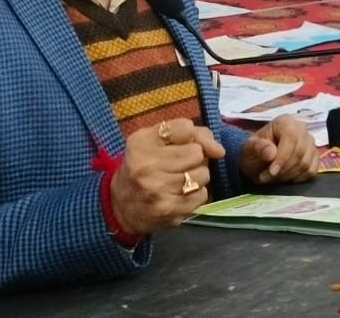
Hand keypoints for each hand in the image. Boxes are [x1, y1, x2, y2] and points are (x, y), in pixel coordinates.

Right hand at [110, 119, 226, 233]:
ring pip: (203, 174)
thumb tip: (219, 151)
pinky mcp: (170, 211)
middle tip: (179, 165)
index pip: (186, 128)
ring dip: (196, 177)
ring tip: (179, 180)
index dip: (188, 137)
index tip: (176, 145)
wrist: (120, 206)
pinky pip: (202, 195)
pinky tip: (180, 195)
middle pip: (197, 153)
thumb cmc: (142, 167)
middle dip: (194, 158)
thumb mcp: (154, 140)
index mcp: (141, 143)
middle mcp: (147, 166)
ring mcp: (158, 191)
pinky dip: (195, 194)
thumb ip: (190, 134)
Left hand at [240, 115, 319, 184]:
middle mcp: (301, 128)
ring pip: (306, 163)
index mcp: (285, 121)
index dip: (283, 157)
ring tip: (274, 178)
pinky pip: (312, 171)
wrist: (258, 160)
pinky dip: (298, 178)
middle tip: (267, 177)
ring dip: (289, 175)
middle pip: (300, 152)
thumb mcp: (249, 149)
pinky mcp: (315, 156)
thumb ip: (258, 148)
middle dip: (283, 169)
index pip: (291, 137)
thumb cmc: (254, 152)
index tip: (271, 172)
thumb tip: (271, 153)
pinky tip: (286, 178)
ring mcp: (310, 142)